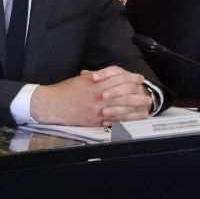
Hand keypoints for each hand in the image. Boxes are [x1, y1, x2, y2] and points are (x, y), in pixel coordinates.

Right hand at [29, 66, 150, 126]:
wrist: (53, 104)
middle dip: (138, 95)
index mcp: (96, 83)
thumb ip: (95, 78)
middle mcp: (99, 95)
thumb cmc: (65, 91)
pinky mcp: (95, 120)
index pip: (118, 78)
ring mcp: (98, 109)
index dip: (131, 78)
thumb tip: (107, 76)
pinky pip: (113, 121)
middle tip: (147, 96)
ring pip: (121, 108)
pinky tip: (133, 121)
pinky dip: (124, 121)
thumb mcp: (81, 80)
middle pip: (124, 94)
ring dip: (136, 109)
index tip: (139, 79)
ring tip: (145, 109)